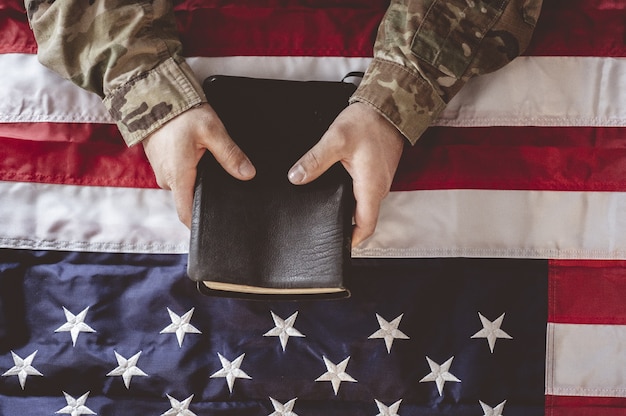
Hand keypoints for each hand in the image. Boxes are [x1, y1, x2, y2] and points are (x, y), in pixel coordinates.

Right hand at [142, 104, 255, 226]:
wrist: (154, 95)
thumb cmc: (181, 113)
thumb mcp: (212, 131)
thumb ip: (231, 155)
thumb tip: (248, 175)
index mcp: (178, 177)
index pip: (186, 214)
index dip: (200, 224)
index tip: (218, 227)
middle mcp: (167, 179)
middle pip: (189, 200)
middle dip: (207, 198)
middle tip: (229, 192)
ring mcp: (163, 171)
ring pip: (186, 187)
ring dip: (200, 183)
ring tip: (217, 173)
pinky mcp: (163, 162)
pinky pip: (180, 175)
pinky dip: (192, 172)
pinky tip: (204, 162)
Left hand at [288, 102, 404, 246]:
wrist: (388, 104)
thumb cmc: (368, 122)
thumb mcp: (336, 140)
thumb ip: (315, 160)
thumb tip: (296, 177)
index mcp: (371, 188)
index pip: (365, 227)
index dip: (351, 241)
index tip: (334, 247)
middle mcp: (378, 188)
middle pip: (362, 219)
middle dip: (344, 227)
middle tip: (321, 230)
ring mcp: (379, 180)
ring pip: (362, 205)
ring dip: (347, 212)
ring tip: (323, 212)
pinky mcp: (376, 171)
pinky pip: (363, 192)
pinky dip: (350, 197)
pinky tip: (334, 191)